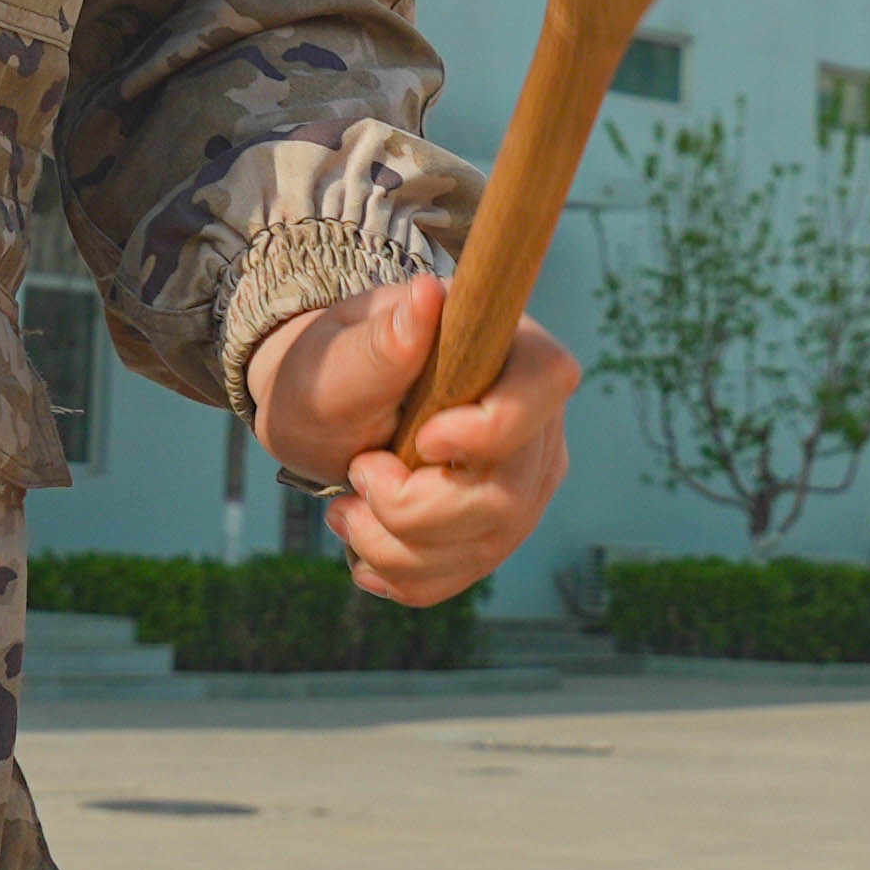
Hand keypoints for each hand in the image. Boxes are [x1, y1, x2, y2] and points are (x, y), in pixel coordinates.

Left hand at [255, 272, 580, 603]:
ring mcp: (525, 479)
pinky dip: (403, 573)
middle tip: (355, 476)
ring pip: (486, 544)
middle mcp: (535, 419)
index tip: (425, 440)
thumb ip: (382, 342)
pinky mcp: (500, 525)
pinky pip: (465, 572)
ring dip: (397, 547)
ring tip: (346, 511)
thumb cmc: (333, 369)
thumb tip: (426, 296)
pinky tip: (366, 546)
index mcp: (510, 348)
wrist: (324, 413)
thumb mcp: (338, 355)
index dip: (493, 428)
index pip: (544, 385)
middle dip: (415, 509)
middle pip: (508, 493)